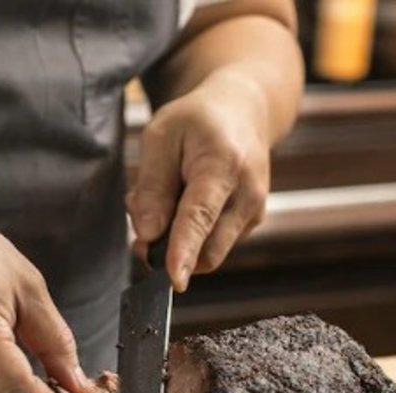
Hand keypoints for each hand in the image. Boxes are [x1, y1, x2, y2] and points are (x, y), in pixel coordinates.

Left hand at [127, 72, 271, 291]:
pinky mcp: (250, 223)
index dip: (184, 249)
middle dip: (167, 249)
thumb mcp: (160, 136)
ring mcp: (254, 213)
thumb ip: (151, 186)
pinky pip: (213, 245)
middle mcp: (248, 194)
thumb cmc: (197, 121)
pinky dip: (191, 235)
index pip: (200, 216)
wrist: (243, 110)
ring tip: (166, 196)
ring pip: (207, 252)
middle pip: (206, 249)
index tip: (175, 279)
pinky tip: (185, 201)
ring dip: (177, 240)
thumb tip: (147, 234)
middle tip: (142, 213)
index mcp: (224, 165)